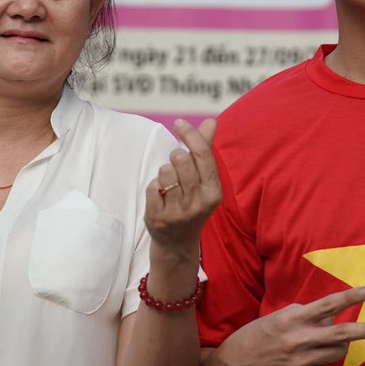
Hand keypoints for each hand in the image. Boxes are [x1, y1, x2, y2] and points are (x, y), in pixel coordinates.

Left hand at [144, 118, 220, 252]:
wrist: (178, 244)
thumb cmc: (192, 203)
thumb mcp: (204, 181)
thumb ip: (205, 150)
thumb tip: (211, 121)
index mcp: (214, 192)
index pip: (202, 154)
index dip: (190, 134)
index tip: (179, 123)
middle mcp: (198, 203)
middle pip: (180, 160)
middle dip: (175, 157)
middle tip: (176, 166)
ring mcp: (178, 213)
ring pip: (164, 172)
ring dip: (164, 173)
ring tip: (169, 185)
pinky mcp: (158, 219)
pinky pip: (151, 187)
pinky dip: (153, 187)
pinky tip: (160, 197)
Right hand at [212, 286, 364, 365]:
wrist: (237, 363)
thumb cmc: (257, 334)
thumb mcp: (278, 317)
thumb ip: (304, 314)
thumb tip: (328, 315)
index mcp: (293, 318)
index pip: (326, 305)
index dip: (348, 298)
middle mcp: (300, 338)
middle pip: (340, 332)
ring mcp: (303, 359)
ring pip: (338, 350)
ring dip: (342, 343)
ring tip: (328, 340)